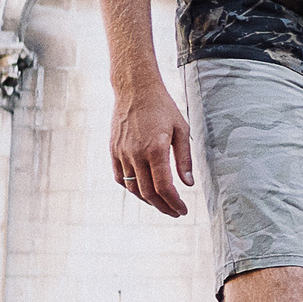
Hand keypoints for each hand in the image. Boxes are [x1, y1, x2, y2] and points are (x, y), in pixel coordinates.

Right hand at [110, 77, 192, 217]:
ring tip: (161, 204)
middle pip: (148, 193)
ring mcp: (122, 153)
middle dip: (163, 207)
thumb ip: (184, 159)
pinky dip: (131, 189)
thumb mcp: (181, 130)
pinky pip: (120, 177)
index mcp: (155, 150)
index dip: (174, 203)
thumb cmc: (162, 107)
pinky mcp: (113, 150)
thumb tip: (189, 184)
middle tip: (174, 212)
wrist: (135, 89)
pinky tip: (143, 191)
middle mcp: (136, 154)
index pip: (164, 187)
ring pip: (133, 188)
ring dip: (147, 200)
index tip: (182, 210)